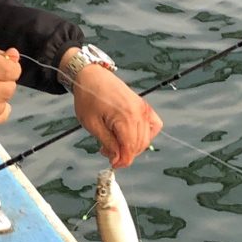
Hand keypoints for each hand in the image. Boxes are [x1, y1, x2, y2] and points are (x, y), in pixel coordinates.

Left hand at [59, 48, 162, 167]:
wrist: (92, 76)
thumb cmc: (88, 98)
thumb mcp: (92, 124)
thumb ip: (108, 142)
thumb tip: (117, 158)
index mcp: (125, 117)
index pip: (130, 148)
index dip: (122, 161)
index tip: (112, 164)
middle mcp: (139, 113)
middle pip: (139, 145)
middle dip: (124, 154)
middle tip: (107, 151)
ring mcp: (143, 109)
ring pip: (146, 138)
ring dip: (132, 147)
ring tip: (114, 143)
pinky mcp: (144, 106)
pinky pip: (154, 125)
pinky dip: (146, 135)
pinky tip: (131, 136)